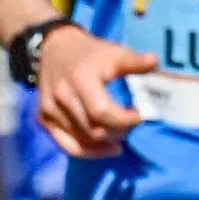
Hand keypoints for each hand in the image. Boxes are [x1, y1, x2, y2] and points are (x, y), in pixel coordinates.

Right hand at [34, 23, 140, 158]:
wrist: (53, 47)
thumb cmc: (90, 52)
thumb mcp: (114, 52)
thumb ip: (134, 61)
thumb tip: (155, 62)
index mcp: (81, 79)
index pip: (102, 111)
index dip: (124, 120)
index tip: (140, 116)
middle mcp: (62, 96)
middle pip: (93, 129)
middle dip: (118, 132)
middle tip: (131, 126)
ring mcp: (49, 109)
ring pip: (82, 141)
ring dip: (105, 143)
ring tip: (121, 136)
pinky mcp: (43, 118)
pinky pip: (67, 145)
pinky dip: (88, 152)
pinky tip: (105, 148)